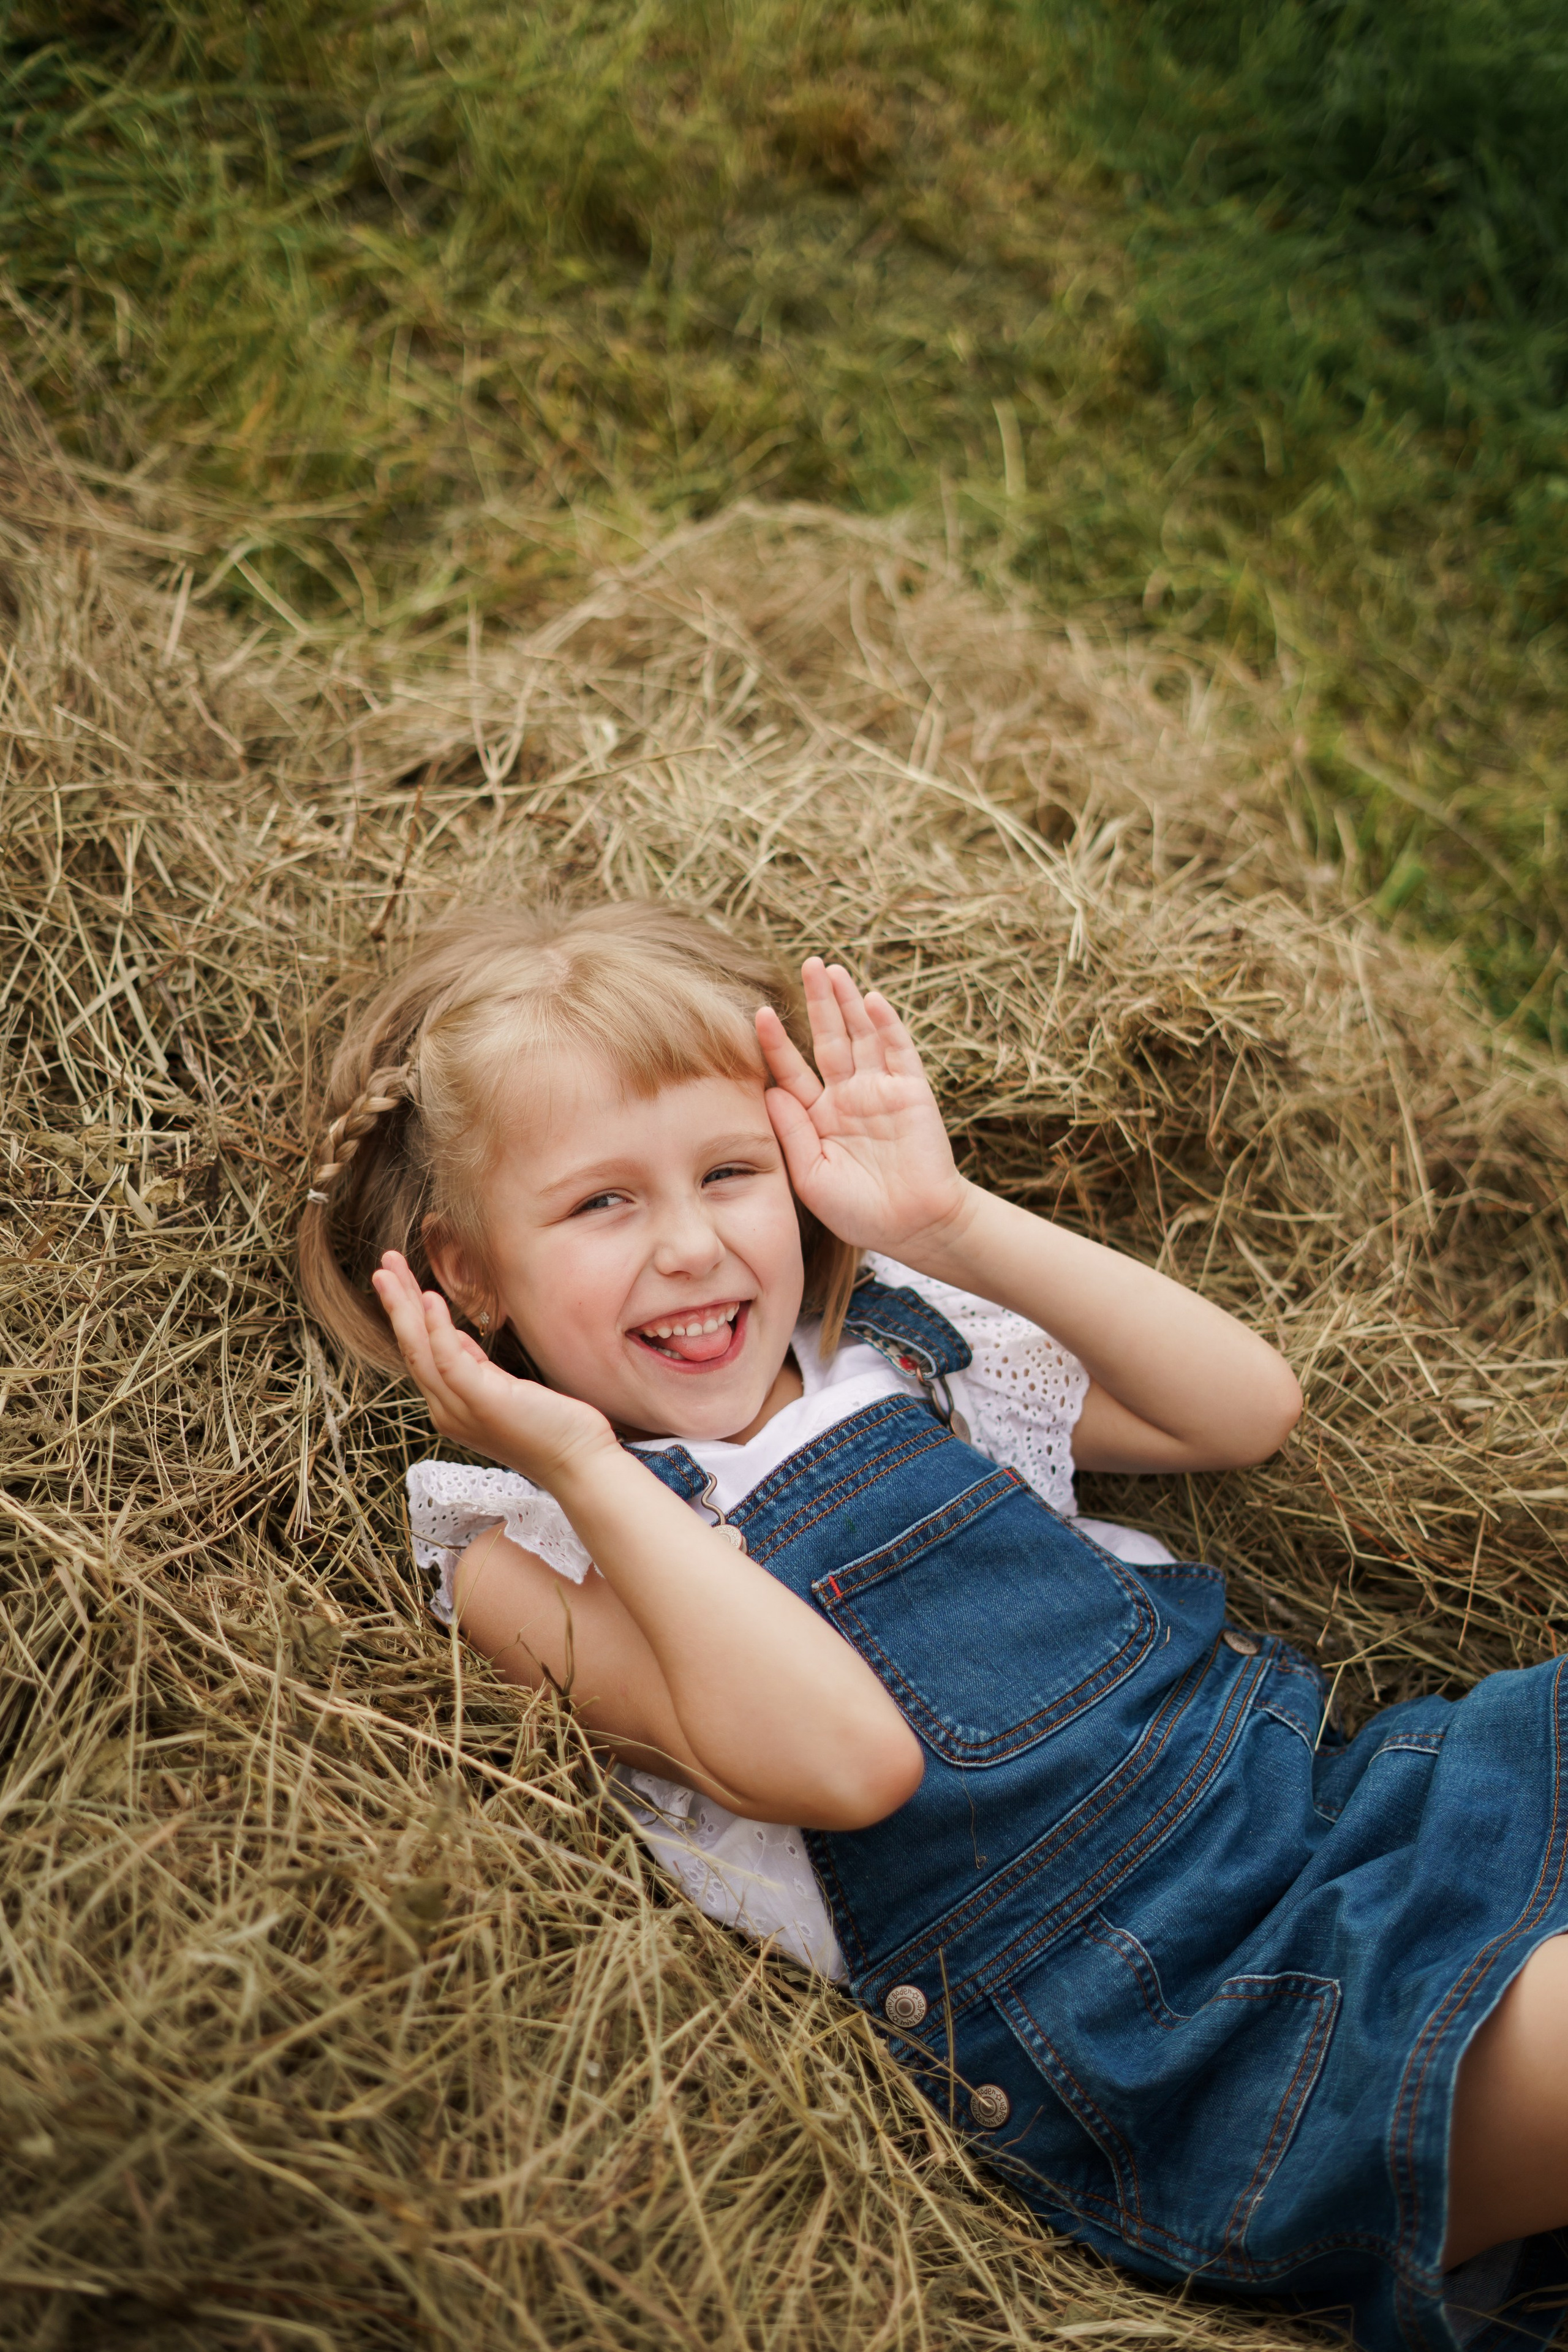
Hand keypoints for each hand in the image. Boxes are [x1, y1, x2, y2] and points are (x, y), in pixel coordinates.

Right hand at [371, 1252, 615, 1487]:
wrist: (580, 1464)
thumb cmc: (551, 1427)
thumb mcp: (505, 1389)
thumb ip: (475, 1368)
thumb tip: (454, 1337)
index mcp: (452, 1406)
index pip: (422, 1354)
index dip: (408, 1316)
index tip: (398, 1281)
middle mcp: (448, 1410)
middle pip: (412, 1349)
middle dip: (395, 1305)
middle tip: (382, 1266)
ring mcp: (462, 1409)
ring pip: (421, 1351)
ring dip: (404, 1307)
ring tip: (391, 1270)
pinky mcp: (482, 1403)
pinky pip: (449, 1361)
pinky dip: (437, 1328)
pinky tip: (429, 1297)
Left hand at [757, 960, 972, 1258]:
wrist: (913, 1228)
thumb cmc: (859, 1211)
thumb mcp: (812, 1177)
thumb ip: (793, 1133)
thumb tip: (772, 1090)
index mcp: (819, 1117)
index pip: (793, 1071)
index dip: (777, 1043)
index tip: (757, 1015)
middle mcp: (848, 1097)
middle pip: (829, 1039)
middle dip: (819, 1002)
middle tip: (807, 963)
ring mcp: (881, 1091)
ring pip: (861, 1036)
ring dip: (848, 1002)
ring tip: (832, 969)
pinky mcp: (911, 1092)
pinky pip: (897, 1051)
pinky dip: (886, 1024)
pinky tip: (870, 999)